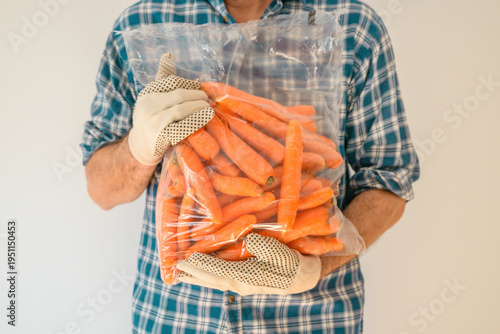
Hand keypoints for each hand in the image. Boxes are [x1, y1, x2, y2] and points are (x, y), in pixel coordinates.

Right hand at [128, 54, 213, 165]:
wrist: (140, 148)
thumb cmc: (152, 120)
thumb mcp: (154, 99)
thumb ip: (163, 79)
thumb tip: (168, 54)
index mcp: (147, 93)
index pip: (172, 81)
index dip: (190, 84)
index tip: (201, 89)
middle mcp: (147, 106)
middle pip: (179, 95)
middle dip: (197, 96)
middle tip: (209, 100)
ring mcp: (152, 122)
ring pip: (181, 110)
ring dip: (199, 108)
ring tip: (210, 109)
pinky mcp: (159, 138)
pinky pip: (181, 127)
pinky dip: (196, 122)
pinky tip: (205, 120)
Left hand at [176, 233, 321, 295]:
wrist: (303, 277)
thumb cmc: (290, 262)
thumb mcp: (278, 251)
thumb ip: (261, 245)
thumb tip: (248, 239)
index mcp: (246, 277)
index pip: (216, 271)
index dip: (199, 266)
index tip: (183, 262)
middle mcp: (240, 284)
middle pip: (211, 280)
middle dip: (192, 275)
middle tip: (174, 271)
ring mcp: (243, 286)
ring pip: (215, 282)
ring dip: (198, 278)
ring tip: (183, 275)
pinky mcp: (246, 283)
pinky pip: (222, 280)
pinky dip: (210, 277)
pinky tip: (204, 274)